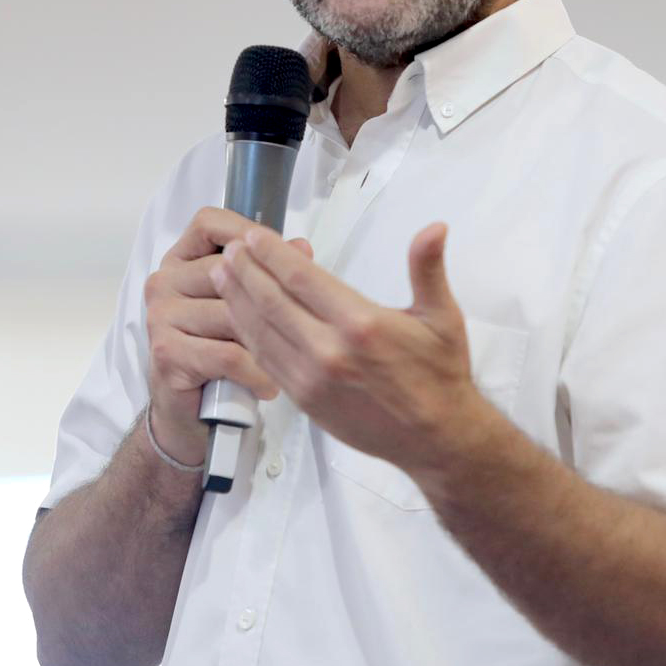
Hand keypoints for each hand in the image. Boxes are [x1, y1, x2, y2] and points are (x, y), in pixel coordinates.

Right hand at [144, 206, 313, 464]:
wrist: (188, 415)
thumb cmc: (220, 354)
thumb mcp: (244, 307)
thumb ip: (267, 273)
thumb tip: (302, 248)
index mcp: (180, 261)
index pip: (209, 223)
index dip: (249, 231)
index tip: (282, 250)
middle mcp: (164, 282)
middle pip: (229, 270)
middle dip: (270, 296)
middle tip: (302, 322)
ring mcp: (161, 317)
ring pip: (233, 313)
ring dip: (267, 341)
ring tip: (288, 360)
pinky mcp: (168, 353)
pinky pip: (228, 353)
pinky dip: (255, 372)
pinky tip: (269, 385)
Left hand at [211, 221, 477, 472]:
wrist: (435, 439)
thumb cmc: (441, 375)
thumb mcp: (443, 316)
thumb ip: (428, 268)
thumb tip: (435, 227)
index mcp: (360, 324)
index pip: (302, 279)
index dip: (273, 255)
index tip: (255, 236)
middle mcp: (329, 351)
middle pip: (272, 302)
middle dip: (246, 271)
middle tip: (229, 249)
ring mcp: (312, 379)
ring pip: (261, 331)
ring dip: (238, 300)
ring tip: (222, 274)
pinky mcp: (305, 401)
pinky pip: (266, 361)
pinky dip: (247, 334)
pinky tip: (238, 317)